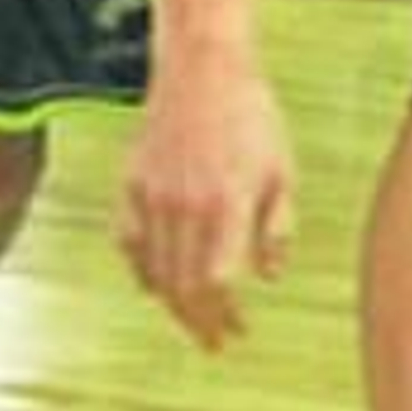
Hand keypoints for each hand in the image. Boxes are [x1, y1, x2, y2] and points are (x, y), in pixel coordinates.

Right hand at [117, 61, 296, 349]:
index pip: (217, 283)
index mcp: (227, 204)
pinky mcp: (133, 184)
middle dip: (199, 323)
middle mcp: (186, 206)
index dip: (225, 317)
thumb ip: (277, 228)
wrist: (204, 68)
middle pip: (183, 287)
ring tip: (192, 320)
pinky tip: (155, 284)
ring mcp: (154, 196)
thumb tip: (268, 278)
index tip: (238, 332)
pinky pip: (130, 242)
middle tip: (214, 342)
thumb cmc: (252, 117)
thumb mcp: (282, 171)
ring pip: (155, 271)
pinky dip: (141, 270)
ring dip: (174, 304)